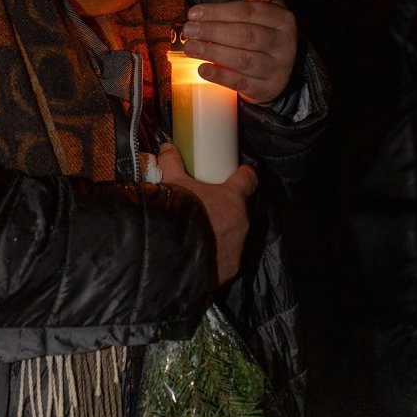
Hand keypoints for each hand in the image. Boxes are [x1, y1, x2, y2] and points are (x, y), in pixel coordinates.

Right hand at [157, 143, 257, 285]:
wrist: (170, 258)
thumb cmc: (177, 213)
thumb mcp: (172, 183)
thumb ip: (171, 162)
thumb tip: (167, 148)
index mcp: (232, 197)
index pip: (249, 178)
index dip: (243, 174)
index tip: (236, 172)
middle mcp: (241, 221)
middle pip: (238, 208)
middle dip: (224, 206)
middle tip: (204, 206)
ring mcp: (238, 246)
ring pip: (233, 233)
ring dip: (220, 231)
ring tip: (198, 232)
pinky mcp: (231, 268)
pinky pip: (226, 256)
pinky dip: (216, 253)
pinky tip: (198, 254)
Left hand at [181, 0, 296, 103]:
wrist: (277, 67)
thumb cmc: (263, 31)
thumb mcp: (267, 7)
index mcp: (283, 19)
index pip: (248, 12)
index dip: (218, 12)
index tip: (194, 13)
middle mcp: (284, 44)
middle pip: (245, 35)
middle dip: (212, 32)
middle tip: (188, 31)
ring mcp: (277, 68)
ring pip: (243, 60)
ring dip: (212, 52)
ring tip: (190, 47)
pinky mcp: (268, 89)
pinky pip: (242, 82)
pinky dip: (220, 76)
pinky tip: (203, 69)